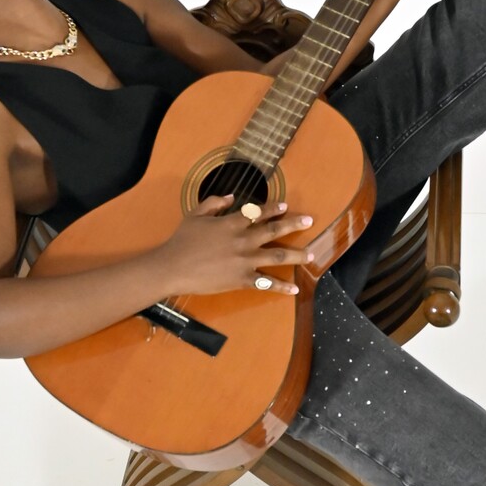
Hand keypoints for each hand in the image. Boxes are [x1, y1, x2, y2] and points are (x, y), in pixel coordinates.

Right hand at [158, 195, 314, 295]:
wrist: (173, 267)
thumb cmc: (182, 240)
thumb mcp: (196, 214)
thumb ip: (214, 203)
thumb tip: (231, 197)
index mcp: (233, 223)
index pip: (258, 212)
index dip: (273, 208)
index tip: (285, 206)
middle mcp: (244, 240)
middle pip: (275, 230)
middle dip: (294, 224)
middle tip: (309, 221)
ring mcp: (245, 261)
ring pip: (278, 256)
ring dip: (297, 255)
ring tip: (312, 255)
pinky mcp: (243, 280)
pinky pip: (266, 283)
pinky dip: (282, 286)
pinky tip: (295, 288)